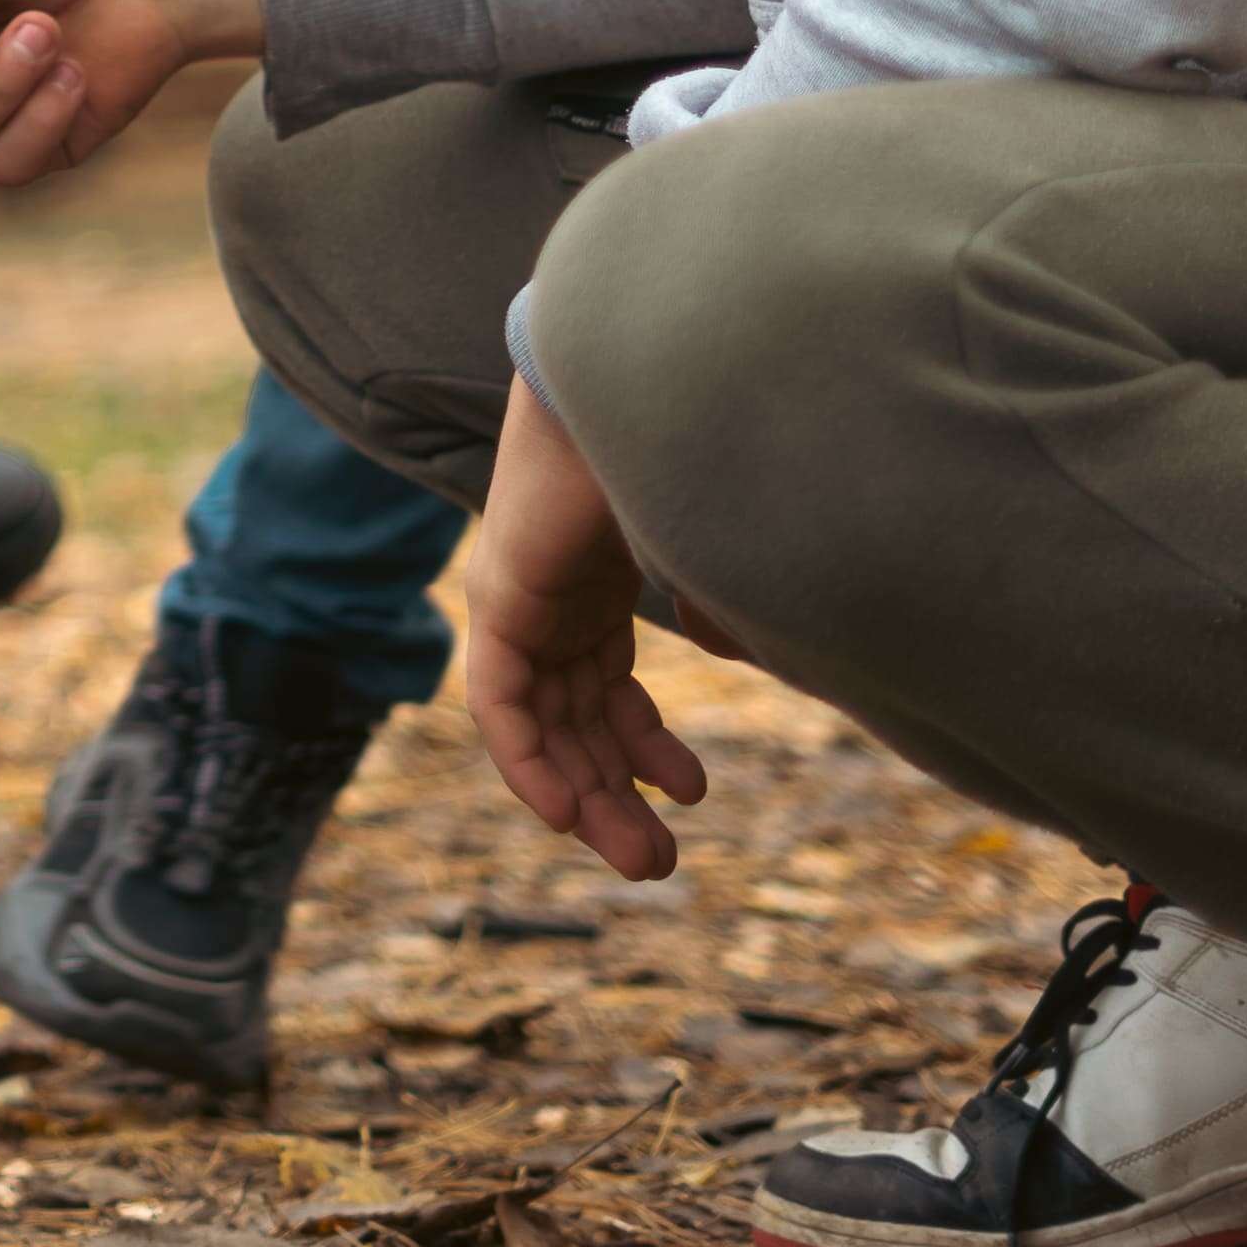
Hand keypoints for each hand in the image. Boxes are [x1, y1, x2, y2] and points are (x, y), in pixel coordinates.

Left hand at [467, 375, 705, 880]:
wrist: (638, 383)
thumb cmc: (689, 449)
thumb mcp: (717, 545)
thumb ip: (726, 603)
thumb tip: (746, 649)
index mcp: (596, 580)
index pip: (604, 685)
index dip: (643, 747)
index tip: (689, 793)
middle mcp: (553, 596)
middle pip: (575, 716)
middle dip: (618, 792)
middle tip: (659, 863)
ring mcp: (523, 598)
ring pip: (543, 724)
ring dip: (587, 796)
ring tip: (646, 861)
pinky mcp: (499, 599)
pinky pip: (501, 704)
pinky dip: (529, 761)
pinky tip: (566, 815)